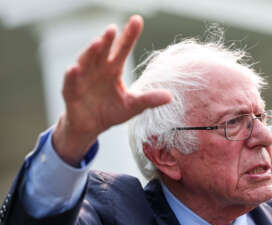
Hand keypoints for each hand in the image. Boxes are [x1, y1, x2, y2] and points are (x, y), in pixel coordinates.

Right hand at [53, 15, 170, 165]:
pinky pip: (71, 82)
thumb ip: (149, 99)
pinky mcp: (71, 92)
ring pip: (86, 62)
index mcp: (113, 69)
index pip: (123, 49)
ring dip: (90, 52)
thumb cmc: (111, 111)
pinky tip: (75, 69)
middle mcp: (98, 69)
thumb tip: (171, 96)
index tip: (137, 20)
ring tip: (97, 43)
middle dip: (108, 40)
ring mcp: (83, 78)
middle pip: (104, 52)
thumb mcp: (133, 105)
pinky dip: (72, 76)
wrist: (91, 126)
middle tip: (113, 28)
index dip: (129, 35)